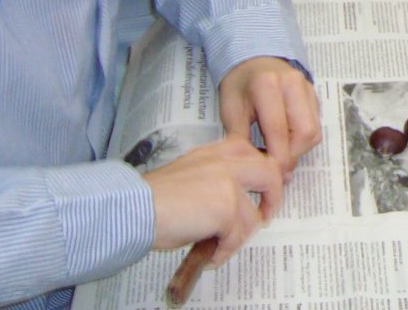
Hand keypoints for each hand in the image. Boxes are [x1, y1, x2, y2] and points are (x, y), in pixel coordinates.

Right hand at [145, 136, 282, 263]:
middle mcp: (227, 160)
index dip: (265, 173)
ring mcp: (230, 183)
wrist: (135, 207)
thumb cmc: (154, 197)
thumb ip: (216, 177)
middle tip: (264, 217)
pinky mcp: (227, 208)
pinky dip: (224, 251)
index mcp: (217, 150)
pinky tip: (210, 257)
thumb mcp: (191, 173)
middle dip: (273, 198)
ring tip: (221, 247)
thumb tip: (237, 201)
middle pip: (271, 174)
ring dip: (238, 238)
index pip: (253, 153)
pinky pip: (237, 237)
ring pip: (253, 217)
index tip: (265, 192)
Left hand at [218, 56, 321, 176]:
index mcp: (267, 85)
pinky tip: (288, 142)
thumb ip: (241, 138)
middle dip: (293, 156)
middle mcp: (293, 84)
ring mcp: (307, 87)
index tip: (270, 176)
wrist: (254, 57)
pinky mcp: (314, 93)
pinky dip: (304, 140)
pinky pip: (316, 123)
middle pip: (305, 131)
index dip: (277, 158)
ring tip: (282, 156)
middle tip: (278, 169)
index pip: (278, 129)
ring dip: (300, 150)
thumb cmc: (239, 85)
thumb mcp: (230, 109)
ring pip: (314, 130)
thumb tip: (256, 167)